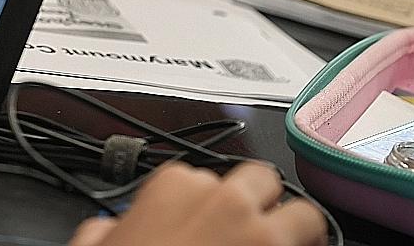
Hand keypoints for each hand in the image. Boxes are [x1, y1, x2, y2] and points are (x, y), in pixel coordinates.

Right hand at [68, 161, 326, 245]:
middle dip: (262, 203)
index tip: (203, 226)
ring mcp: (265, 236)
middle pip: (264, 180)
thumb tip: (109, 228)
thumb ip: (108, 228)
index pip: (203, 176)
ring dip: (296, 231)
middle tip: (253, 231)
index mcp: (175, 186)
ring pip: (305, 214)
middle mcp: (226, 202)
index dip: (204, 205)